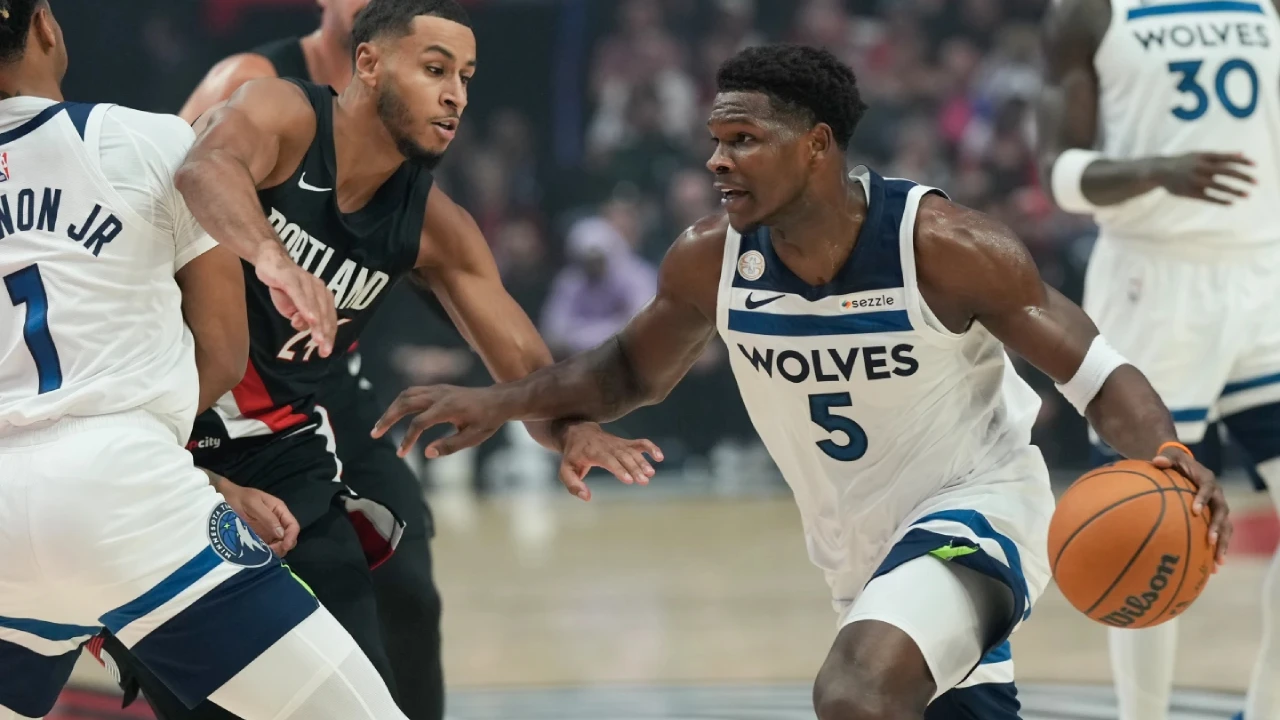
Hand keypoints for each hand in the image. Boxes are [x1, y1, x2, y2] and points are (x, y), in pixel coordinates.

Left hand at [214, 476, 299, 556]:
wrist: (224, 499)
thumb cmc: (239, 498)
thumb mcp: (253, 504)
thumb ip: (268, 518)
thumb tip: (281, 534)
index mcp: (279, 510)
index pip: (293, 525)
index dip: (291, 537)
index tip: (284, 547)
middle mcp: (277, 521)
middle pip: (288, 538)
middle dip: (282, 547)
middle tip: (270, 552)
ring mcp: (268, 531)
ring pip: (279, 545)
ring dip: (274, 552)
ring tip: (263, 555)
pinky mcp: (260, 538)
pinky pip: (267, 548)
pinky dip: (266, 553)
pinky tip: (258, 555)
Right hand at [254, 245, 335, 356]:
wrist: (271, 261)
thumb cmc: (284, 287)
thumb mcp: (291, 308)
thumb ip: (299, 318)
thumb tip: (303, 325)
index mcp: (323, 296)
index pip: (328, 318)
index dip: (328, 335)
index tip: (326, 351)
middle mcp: (319, 288)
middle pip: (324, 314)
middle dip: (325, 334)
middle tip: (324, 350)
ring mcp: (306, 282)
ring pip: (314, 305)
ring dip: (317, 324)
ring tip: (318, 339)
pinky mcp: (292, 279)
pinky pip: (299, 294)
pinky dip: (305, 307)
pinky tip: (308, 318)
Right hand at [372, 384, 506, 457]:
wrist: (499, 400)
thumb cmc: (488, 421)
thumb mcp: (474, 438)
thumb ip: (450, 446)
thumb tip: (427, 453)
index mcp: (448, 407)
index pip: (419, 423)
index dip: (408, 439)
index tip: (401, 454)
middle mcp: (440, 395)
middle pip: (405, 402)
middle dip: (387, 418)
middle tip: (374, 434)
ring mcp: (438, 389)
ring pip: (406, 394)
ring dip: (391, 409)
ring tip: (380, 425)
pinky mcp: (438, 389)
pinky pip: (413, 392)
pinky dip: (401, 402)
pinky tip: (395, 414)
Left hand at [556, 422, 661, 500]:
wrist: (578, 432)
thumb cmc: (572, 456)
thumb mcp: (565, 470)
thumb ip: (573, 485)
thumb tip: (587, 497)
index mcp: (593, 452)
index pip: (608, 460)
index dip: (619, 469)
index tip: (629, 480)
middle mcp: (608, 446)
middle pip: (623, 457)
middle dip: (634, 468)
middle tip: (644, 481)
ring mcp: (618, 444)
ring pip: (633, 452)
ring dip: (643, 462)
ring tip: (651, 474)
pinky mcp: (625, 443)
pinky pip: (640, 443)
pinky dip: (651, 448)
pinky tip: (660, 457)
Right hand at [1150, 152, 1254, 204]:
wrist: (1159, 171)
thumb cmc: (1183, 162)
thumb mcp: (1200, 155)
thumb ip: (1220, 156)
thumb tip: (1242, 154)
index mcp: (1204, 157)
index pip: (1227, 158)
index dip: (1242, 161)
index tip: (1255, 166)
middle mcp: (1200, 167)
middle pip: (1226, 172)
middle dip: (1243, 177)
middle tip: (1256, 182)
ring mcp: (1195, 180)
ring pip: (1219, 186)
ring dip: (1234, 191)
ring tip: (1247, 195)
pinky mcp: (1190, 192)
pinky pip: (1208, 197)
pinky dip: (1220, 200)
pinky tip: (1231, 202)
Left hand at [1153, 446, 1230, 565]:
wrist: (1185, 465)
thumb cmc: (1176, 461)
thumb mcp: (1171, 456)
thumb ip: (1166, 458)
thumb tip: (1157, 461)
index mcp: (1207, 480)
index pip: (1208, 489)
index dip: (1202, 498)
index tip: (1195, 510)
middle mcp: (1217, 494)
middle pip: (1222, 511)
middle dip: (1218, 527)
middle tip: (1211, 541)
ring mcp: (1218, 507)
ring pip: (1226, 526)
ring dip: (1223, 543)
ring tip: (1218, 561)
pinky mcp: (1215, 517)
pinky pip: (1220, 533)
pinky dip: (1218, 548)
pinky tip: (1213, 566)